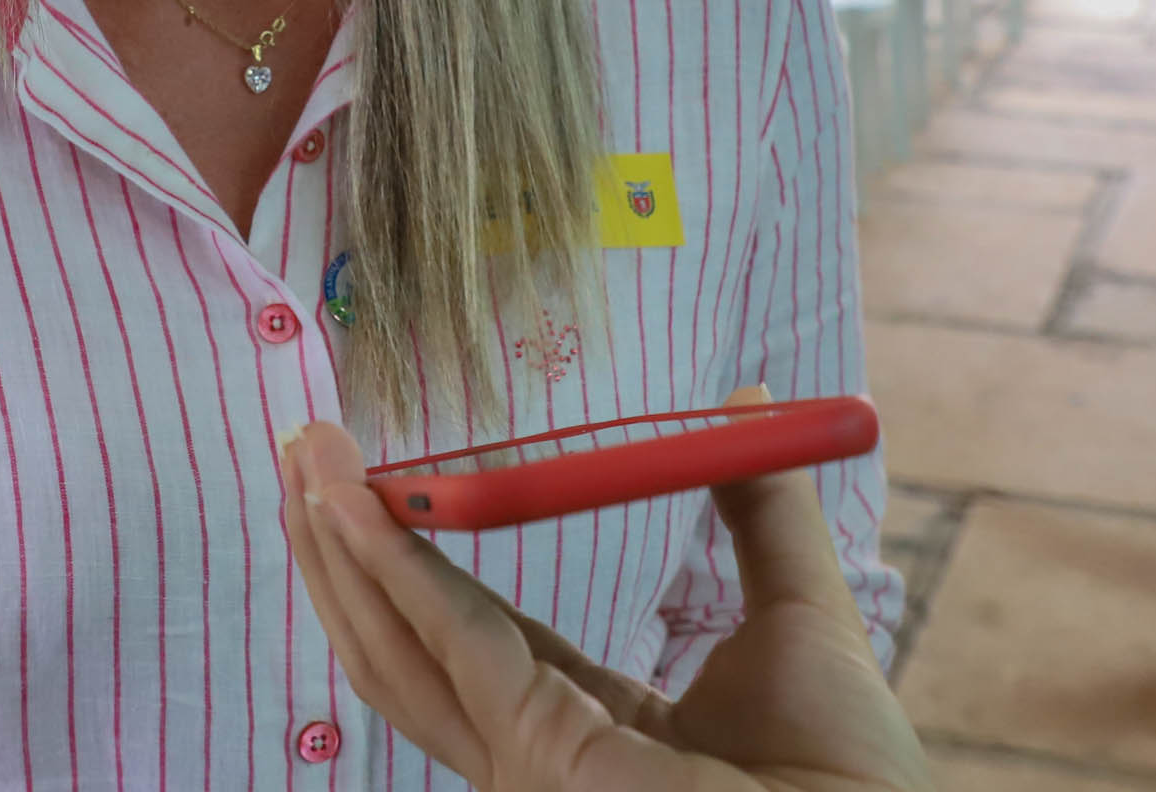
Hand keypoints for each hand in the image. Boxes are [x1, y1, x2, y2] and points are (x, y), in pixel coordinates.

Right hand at [281, 390, 930, 791]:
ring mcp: (534, 767)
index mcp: (585, 728)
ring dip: (344, 555)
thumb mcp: (799, 610)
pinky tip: (364, 510)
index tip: (369, 478)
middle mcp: (539, 754)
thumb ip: (761, 512)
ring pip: (401, 656)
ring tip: (307, 467)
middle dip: (342, 551)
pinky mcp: (552, 760)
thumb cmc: (852, 776)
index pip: (467, 637)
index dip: (412, 556)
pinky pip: (460, 651)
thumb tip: (752, 401)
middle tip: (303, 453)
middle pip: (403, 649)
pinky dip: (401, 575)